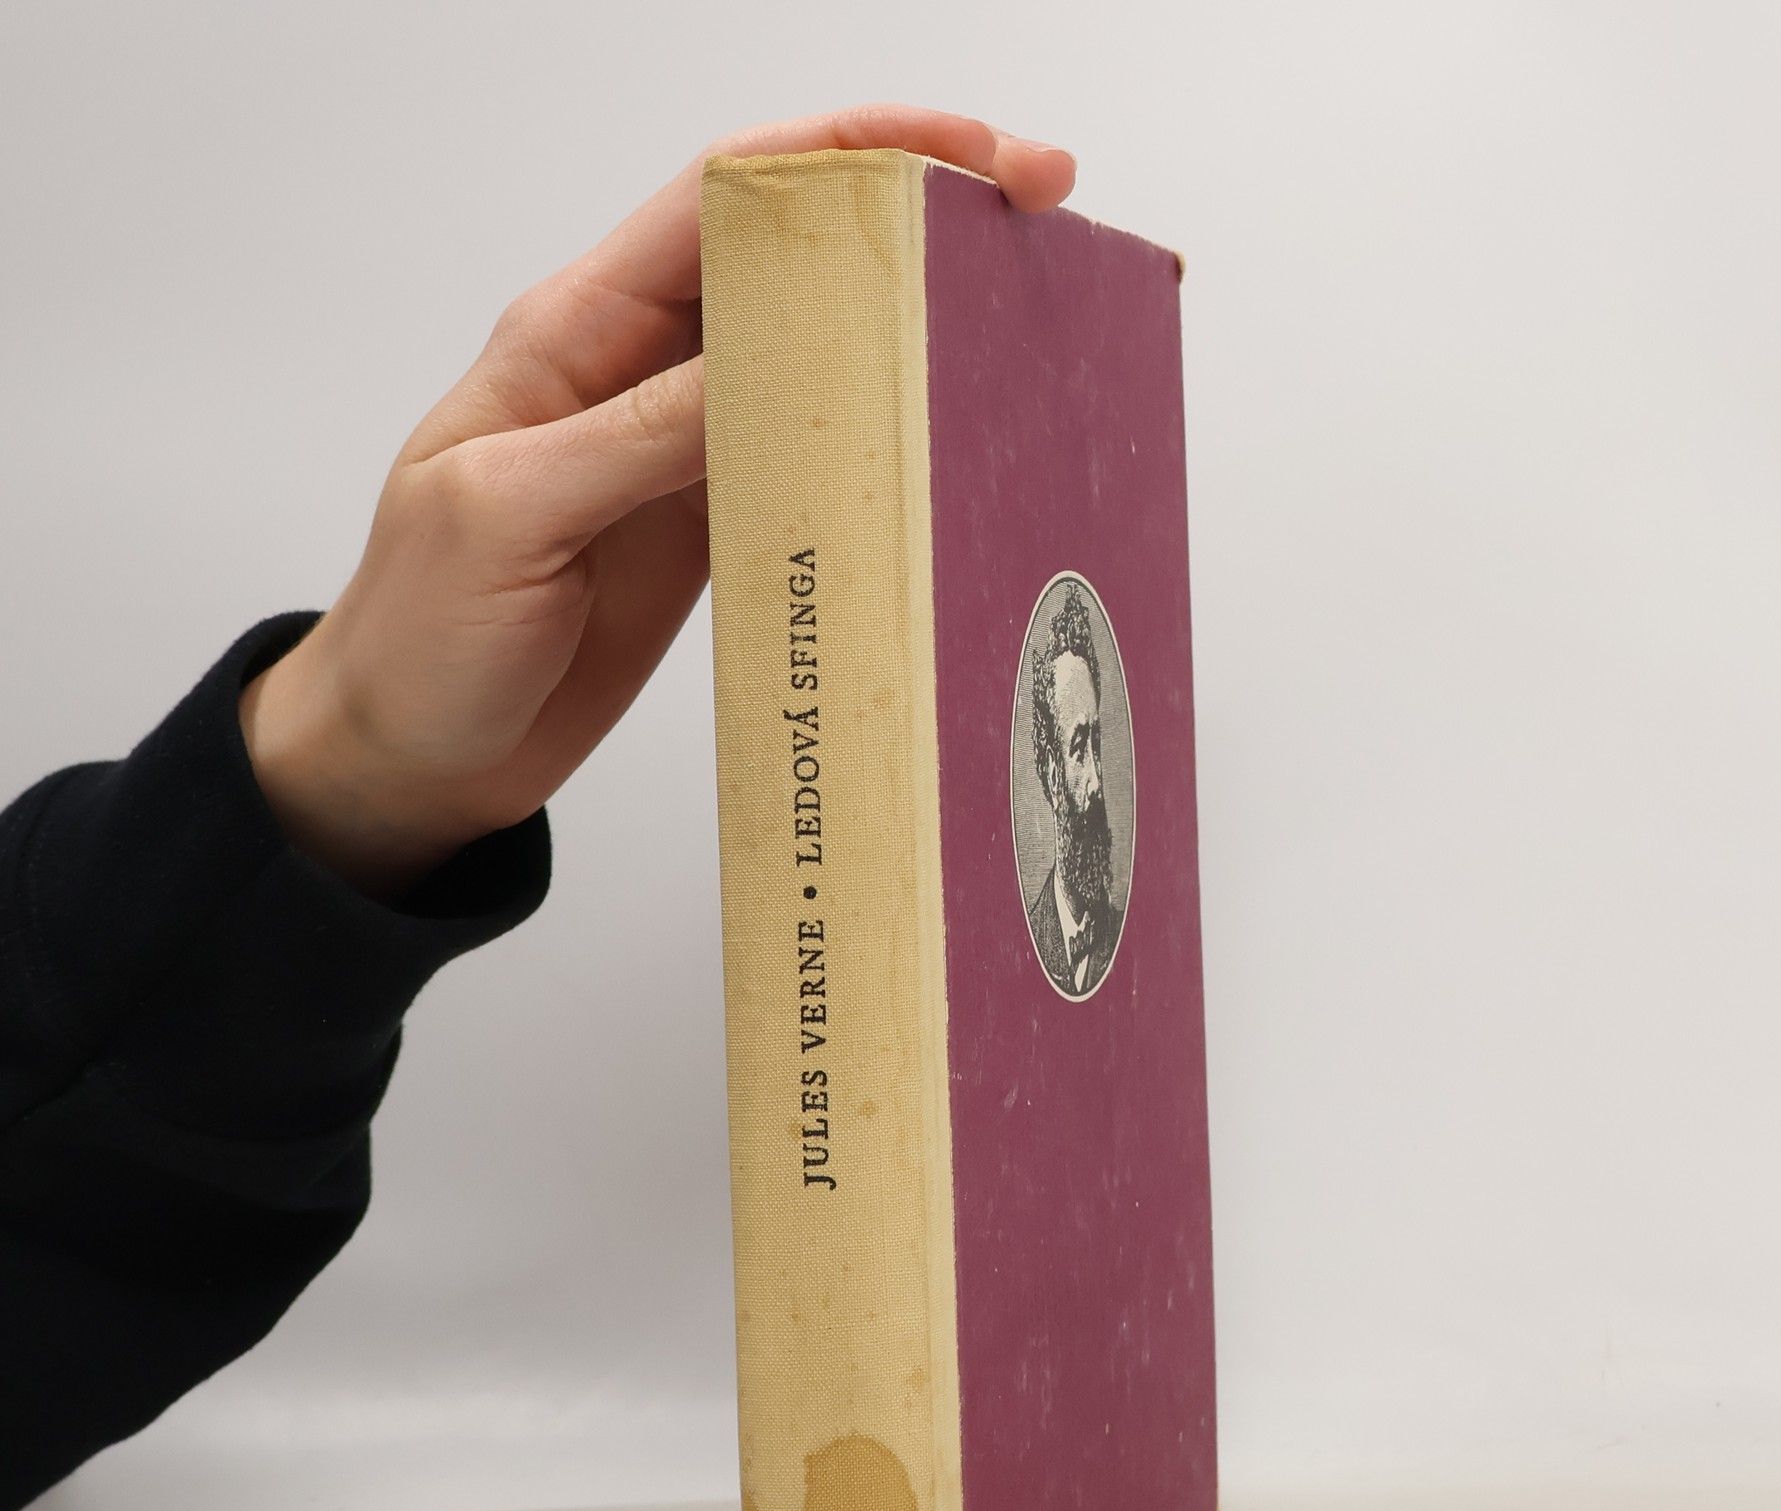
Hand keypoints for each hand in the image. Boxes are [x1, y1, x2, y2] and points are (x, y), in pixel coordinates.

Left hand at [238, 105, 1075, 900]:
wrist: (411, 754)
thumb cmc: (416, 633)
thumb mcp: (508, 516)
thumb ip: (636, 437)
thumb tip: (767, 369)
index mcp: (576, 332)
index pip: (729, 197)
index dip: (852, 152)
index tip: (965, 154)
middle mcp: (639, 373)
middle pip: (796, 261)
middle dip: (914, 223)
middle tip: (1035, 223)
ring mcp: (684, 454)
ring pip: (817, 360)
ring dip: (912, 337)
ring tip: (1017, 326)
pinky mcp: (711, 530)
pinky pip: (812, 465)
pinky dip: (880, 451)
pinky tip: (941, 452)